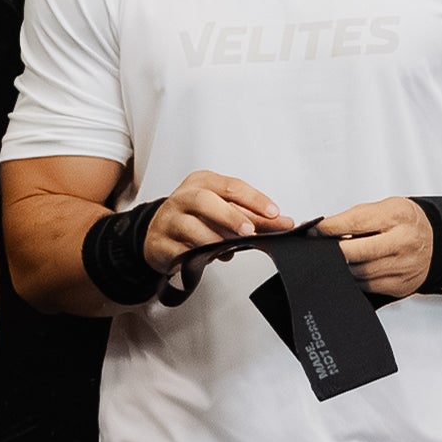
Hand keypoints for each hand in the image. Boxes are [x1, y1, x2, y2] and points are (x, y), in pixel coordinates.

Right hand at [140, 171, 285, 264]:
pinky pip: (179, 250)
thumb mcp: (223, 212)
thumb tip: (282, 223)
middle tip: (250, 231)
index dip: (254, 199)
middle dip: (231, 216)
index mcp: (203, 182)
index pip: (231, 187)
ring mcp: (169, 219)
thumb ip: (252, 217)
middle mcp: (184, 196)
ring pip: (191, 226)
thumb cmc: (194, 218)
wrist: (158, 234)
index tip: (273, 213)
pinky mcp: (160, 243)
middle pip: (206, 201)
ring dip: (213, 239)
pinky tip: (205, 259)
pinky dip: (194, 256)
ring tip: (228, 249)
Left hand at [317, 194, 435, 298]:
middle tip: (323, 250)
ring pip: (361, 272)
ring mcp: (404, 266)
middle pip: (358, 252)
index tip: (315, 231)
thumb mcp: (385, 208)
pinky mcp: (402, 285)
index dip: (331, 228)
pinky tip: (354, 270)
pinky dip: (356, 279)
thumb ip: (355, 218)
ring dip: (345, 267)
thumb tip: (323, 229)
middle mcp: (404, 242)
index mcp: (398, 217)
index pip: (356, 223)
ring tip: (340, 259)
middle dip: (336, 252)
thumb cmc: (407, 221)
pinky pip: (370, 286)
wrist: (436, 238)